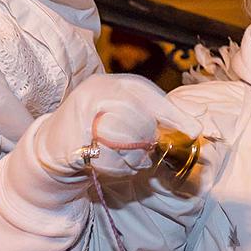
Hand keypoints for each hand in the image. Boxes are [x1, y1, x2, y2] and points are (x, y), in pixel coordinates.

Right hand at [36, 73, 201, 179]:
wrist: (53, 146)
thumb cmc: (99, 131)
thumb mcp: (130, 116)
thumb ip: (159, 117)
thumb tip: (197, 123)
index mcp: (118, 83)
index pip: (151, 96)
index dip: (174, 114)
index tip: (195, 131)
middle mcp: (100, 90)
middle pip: (141, 119)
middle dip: (148, 142)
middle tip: (146, 153)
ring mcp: (83, 110)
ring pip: (125, 138)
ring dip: (133, 158)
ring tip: (129, 161)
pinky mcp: (71, 134)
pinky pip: (105, 155)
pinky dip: (115, 167)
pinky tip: (112, 166)